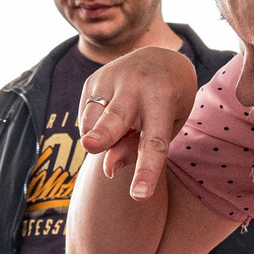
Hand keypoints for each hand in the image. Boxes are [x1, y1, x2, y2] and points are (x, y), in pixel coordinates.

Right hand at [78, 48, 199, 202]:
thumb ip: (138, 148)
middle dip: (102, 134)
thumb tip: (108, 168)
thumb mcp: (166, 125)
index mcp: (163, 100)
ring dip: (99, 140)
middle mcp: (136, 86)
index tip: (140, 196)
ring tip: (119, 131)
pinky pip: (85, 119)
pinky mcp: (92, 80)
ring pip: (92, 122)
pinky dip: (94, 128)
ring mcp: (111, 79)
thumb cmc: (168, 102)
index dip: (147, 171)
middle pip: (116, 118)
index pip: (154, 143)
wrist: (161, 58)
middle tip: (91, 147)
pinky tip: (111, 116)